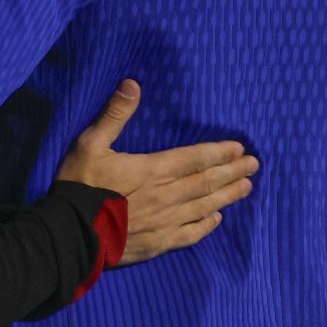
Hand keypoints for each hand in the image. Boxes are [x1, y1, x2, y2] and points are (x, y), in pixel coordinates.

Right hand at [56, 79, 259, 265]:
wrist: (72, 232)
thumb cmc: (80, 185)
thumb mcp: (90, 143)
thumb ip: (114, 114)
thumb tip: (132, 84)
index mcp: (154, 169)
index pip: (195, 158)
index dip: (219, 152)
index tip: (239, 148)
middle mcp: (167, 195)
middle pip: (206, 181)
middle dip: (231, 171)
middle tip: (254, 165)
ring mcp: (166, 221)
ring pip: (205, 206)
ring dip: (227, 195)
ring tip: (246, 187)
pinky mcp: (159, 243)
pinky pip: (191, 233)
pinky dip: (206, 225)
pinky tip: (216, 219)